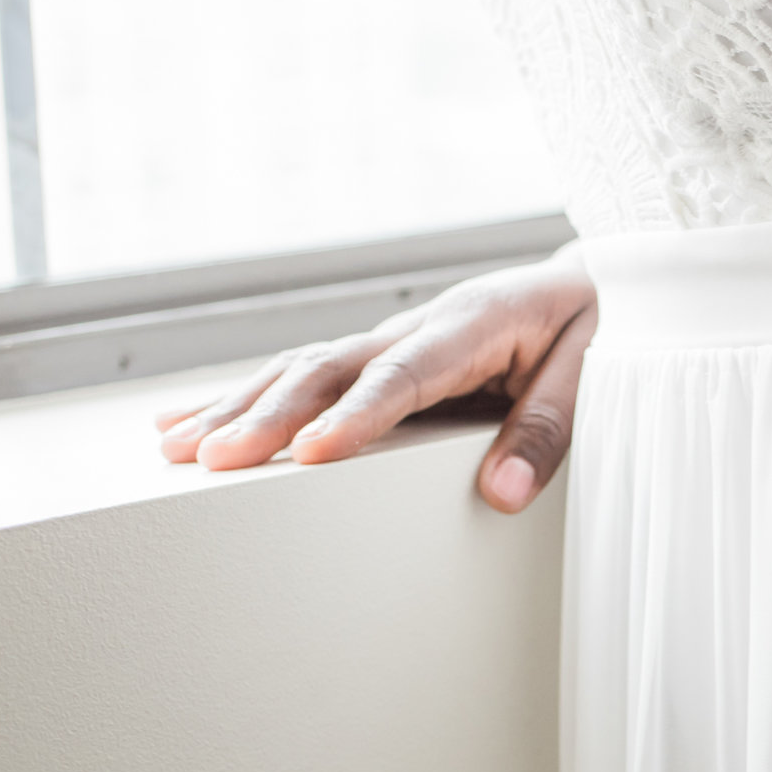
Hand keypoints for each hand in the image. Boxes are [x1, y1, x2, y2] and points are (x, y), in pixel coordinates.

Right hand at [156, 245, 597, 512]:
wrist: (590, 279)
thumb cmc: (594, 324)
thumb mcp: (594, 372)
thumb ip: (549, 430)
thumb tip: (505, 492)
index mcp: (469, 328)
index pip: (402, 376)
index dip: (355, 415)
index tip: (311, 454)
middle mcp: (415, 327)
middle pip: (327, 370)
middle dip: (267, 415)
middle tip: (214, 459)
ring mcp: (389, 338)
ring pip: (298, 370)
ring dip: (237, 407)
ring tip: (177, 447)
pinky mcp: (377, 353)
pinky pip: (303, 374)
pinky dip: (243, 397)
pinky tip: (187, 420)